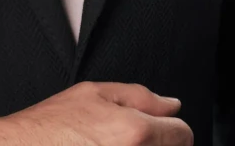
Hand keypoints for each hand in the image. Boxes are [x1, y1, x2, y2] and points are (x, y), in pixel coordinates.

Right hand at [0, 81, 192, 144]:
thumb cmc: (52, 126)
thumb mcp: (92, 93)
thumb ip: (139, 96)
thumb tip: (172, 105)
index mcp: (135, 131)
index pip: (183, 134)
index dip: (170, 128)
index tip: (157, 129)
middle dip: (157, 144)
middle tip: (126, 140)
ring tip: (111, 145)